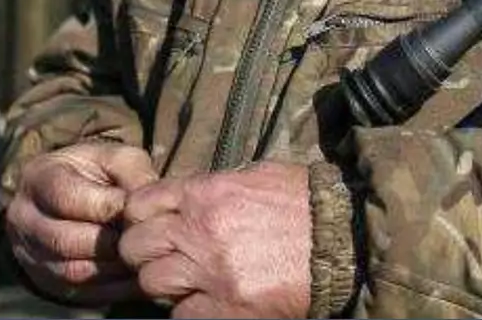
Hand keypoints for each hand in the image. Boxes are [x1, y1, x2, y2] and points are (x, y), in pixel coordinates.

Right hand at [3, 141, 158, 306]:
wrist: (66, 196)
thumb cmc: (95, 173)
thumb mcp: (112, 157)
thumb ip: (131, 171)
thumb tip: (149, 201)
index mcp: (37, 178)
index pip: (67, 198)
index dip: (108, 206)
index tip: (135, 208)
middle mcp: (24, 218)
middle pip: (66, 240)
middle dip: (111, 239)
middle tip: (142, 235)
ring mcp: (30, 253)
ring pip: (73, 271)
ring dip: (113, 265)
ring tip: (140, 252)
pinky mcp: (46, 280)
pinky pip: (80, 292)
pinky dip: (113, 285)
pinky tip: (134, 272)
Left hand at [120, 161, 314, 318]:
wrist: (345, 242)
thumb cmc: (308, 204)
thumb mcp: (259, 175)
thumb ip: (216, 186)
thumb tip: (187, 196)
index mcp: (209, 193)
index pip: (140, 203)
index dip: (140, 217)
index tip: (151, 225)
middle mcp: (202, 230)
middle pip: (136, 246)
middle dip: (145, 252)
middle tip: (165, 257)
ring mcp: (212, 272)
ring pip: (151, 284)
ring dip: (165, 285)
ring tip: (188, 282)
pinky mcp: (227, 307)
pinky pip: (181, 315)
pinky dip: (190, 310)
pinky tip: (208, 301)